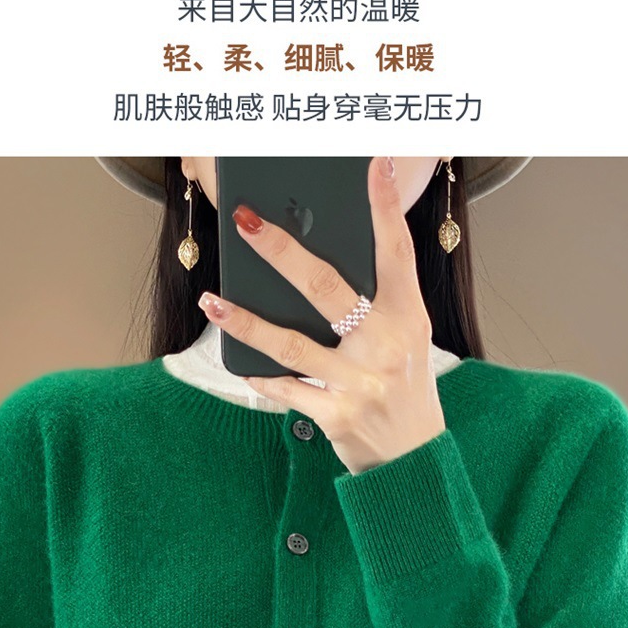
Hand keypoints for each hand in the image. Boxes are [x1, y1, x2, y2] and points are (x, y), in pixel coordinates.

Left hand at [197, 155, 446, 476]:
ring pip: (291, 342)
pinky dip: (263, 377)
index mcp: (407, 317)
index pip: (396, 252)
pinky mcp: (337, 415)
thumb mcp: (405, 341)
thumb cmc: (403, 389)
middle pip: (326, 288)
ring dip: (245, 320)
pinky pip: (288, 388)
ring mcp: (360, 382)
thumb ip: (374, 306)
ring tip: (212, 301)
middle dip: (282, 251)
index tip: (372, 164)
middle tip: (246, 223)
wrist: (414, 462)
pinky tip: (242, 365)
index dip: (384, 207)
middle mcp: (386, 345)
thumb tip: (314, 263)